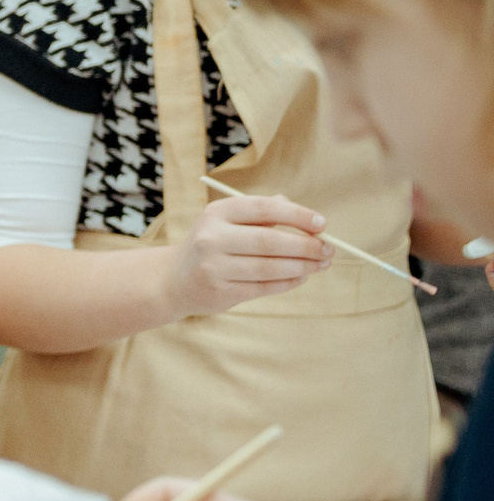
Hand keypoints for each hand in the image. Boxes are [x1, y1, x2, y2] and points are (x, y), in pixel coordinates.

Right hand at [161, 195, 333, 318]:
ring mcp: (213, 266)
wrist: (173, 281)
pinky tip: (300, 277)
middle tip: (328, 250)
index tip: (322, 224)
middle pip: (270, 241)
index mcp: (217, 213)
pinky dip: (287, 282)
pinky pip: (263, 287)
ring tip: (319, 264)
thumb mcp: (229, 222)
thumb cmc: (212, 246)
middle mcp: (211, 238)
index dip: (297, 216)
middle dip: (305, 246)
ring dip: (301, 266)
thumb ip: (265, 214)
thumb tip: (310, 220)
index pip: (264, 209)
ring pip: (270, 267)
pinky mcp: (219, 291)